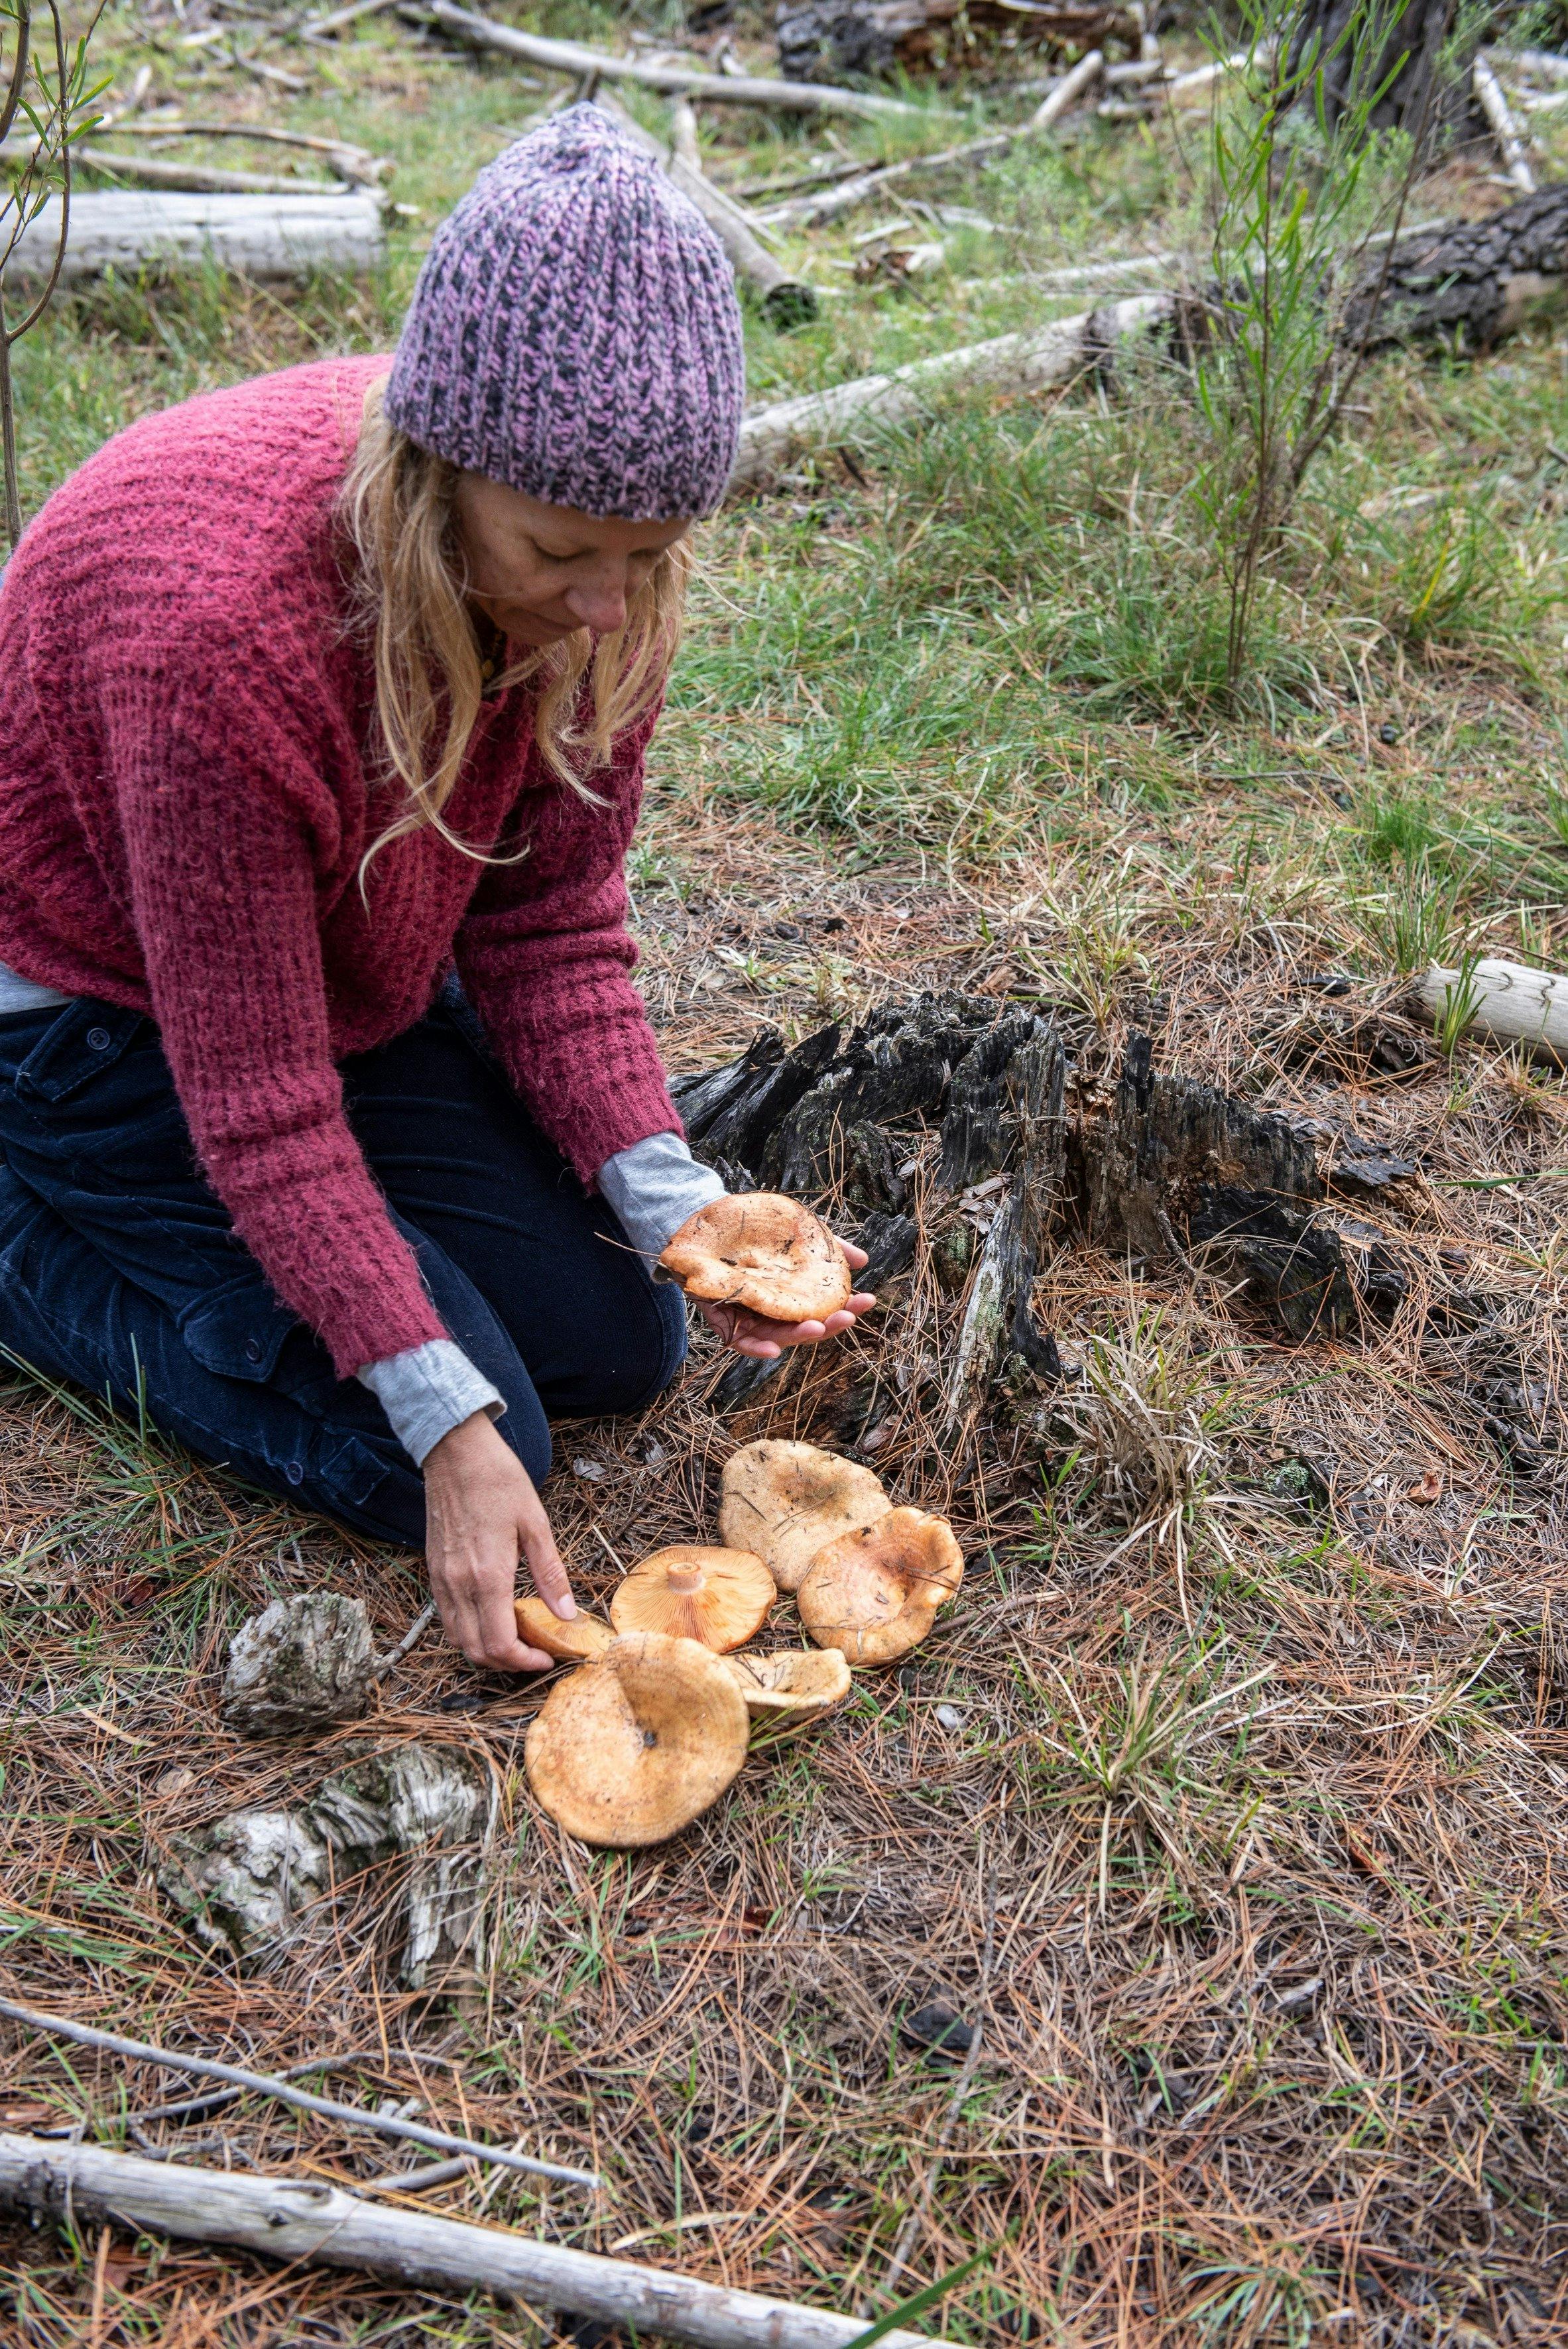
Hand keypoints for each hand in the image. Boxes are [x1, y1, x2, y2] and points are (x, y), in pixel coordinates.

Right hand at [423, 1411, 574, 1670]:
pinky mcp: (433, 1570)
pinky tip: (493, 1616)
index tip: (547, 1658)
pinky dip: (469, 1630)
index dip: (525, 1662)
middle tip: (535, 1653)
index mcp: (487, 1576)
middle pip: (476, 1651)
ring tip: (517, 1639)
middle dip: (507, 1663)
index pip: (500, 1644)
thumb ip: (550, 1574)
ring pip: (457, 1638)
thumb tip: (568, 1614)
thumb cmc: (498, 1480)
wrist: (455, 1452)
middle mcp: (458, 1584)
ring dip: (486, 1650)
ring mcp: (440, 1579)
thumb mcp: (535, 1523)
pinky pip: (447, 1617)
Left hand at [698, 1239, 876, 1361]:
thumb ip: (827, 1248)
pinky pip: (741, 1342)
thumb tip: (863, 1260)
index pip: (825, 1308)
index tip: (867, 1300)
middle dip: (829, 1325)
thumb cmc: (760, 1237)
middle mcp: (775, 1313)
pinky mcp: (724, 1323)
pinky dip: (756, 1348)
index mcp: (794, 1297)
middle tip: (847, 1318)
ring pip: (778, 1337)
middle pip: (805, 1327)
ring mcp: (751, 1320)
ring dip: (799, 1336)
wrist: (711, 1228)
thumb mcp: (798, 1237)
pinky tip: (773, 1350)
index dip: (847, 1307)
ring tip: (817, 1329)